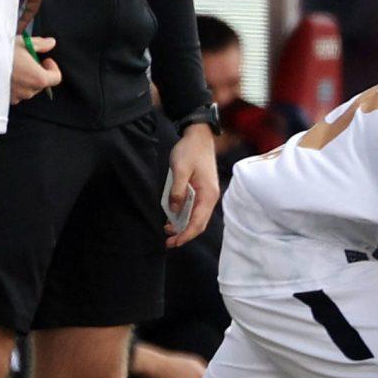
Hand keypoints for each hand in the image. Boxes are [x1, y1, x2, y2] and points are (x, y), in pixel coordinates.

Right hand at [11, 35, 61, 103]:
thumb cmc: (2, 52)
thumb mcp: (23, 43)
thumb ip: (41, 44)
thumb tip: (51, 43)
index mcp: (39, 78)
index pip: (56, 78)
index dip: (52, 67)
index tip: (44, 59)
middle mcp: (30, 91)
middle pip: (41, 83)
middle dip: (38, 72)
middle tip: (27, 60)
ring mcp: (18, 97)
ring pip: (28, 88)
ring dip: (26, 79)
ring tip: (14, 66)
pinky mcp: (7, 100)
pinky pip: (17, 93)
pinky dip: (15, 85)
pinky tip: (6, 75)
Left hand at [164, 122, 220, 246]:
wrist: (198, 135)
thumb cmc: (190, 150)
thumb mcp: (180, 169)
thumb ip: (177, 191)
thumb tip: (174, 210)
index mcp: (208, 195)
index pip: (198, 223)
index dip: (186, 235)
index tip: (173, 242)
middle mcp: (210, 198)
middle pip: (199, 224)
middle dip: (185, 234)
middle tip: (168, 242)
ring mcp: (207, 195)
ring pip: (196, 217)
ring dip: (184, 226)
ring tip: (168, 230)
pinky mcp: (202, 190)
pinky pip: (194, 209)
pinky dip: (184, 216)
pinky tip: (173, 217)